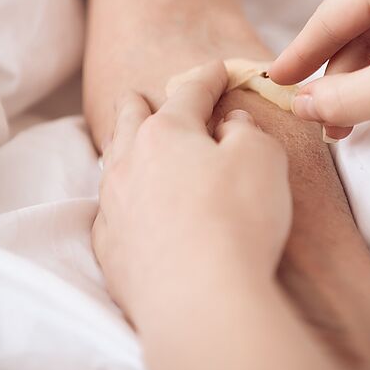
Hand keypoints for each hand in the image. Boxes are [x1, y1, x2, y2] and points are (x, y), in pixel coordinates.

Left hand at [92, 60, 291, 324]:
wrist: (199, 300)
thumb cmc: (236, 221)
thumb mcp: (261, 159)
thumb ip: (245, 130)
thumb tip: (228, 122)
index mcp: (166, 132)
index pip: (189, 92)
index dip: (208, 77)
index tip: (218, 69)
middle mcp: (129, 162)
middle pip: (130, 119)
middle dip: (141, 102)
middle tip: (145, 95)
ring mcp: (112, 206)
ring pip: (112, 161)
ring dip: (124, 146)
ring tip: (128, 141)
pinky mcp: (109, 248)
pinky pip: (108, 210)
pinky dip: (120, 198)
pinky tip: (127, 206)